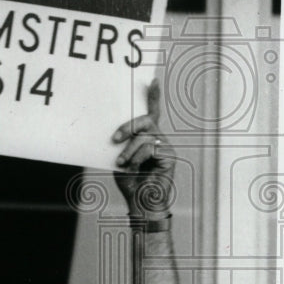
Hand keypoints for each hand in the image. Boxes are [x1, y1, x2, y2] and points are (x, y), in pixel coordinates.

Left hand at [112, 78, 175, 218]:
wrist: (141, 203)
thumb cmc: (131, 182)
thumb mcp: (121, 158)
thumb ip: (122, 144)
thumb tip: (115, 133)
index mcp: (147, 137)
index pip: (152, 112)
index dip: (154, 96)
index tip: (152, 80)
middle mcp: (158, 138)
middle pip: (146, 120)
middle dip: (128, 126)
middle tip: (114, 139)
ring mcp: (165, 146)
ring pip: (145, 136)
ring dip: (129, 150)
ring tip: (122, 163)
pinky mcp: (169, 156)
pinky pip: (150, 147)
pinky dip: (137, 158)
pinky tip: (134, 168)